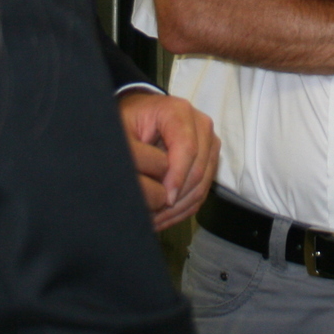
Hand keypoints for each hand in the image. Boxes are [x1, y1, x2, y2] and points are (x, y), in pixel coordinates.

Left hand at [119, 90, 219, 230]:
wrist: (138, 115)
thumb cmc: (128, 122)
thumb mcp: (124, 133)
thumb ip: (139, 156)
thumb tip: (159, 190)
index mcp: (180, 112)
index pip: (187, 148)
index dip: (177, 177)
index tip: (163, 200)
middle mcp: (200, 126)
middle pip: (198, 169)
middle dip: (177, 198)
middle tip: (153, 217)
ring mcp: (208, 143)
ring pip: (202, 184)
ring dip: (179, 207)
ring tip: (155, 221)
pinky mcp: (208, 160)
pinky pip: (202, 190)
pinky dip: (184, 207)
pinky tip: (164, 218)